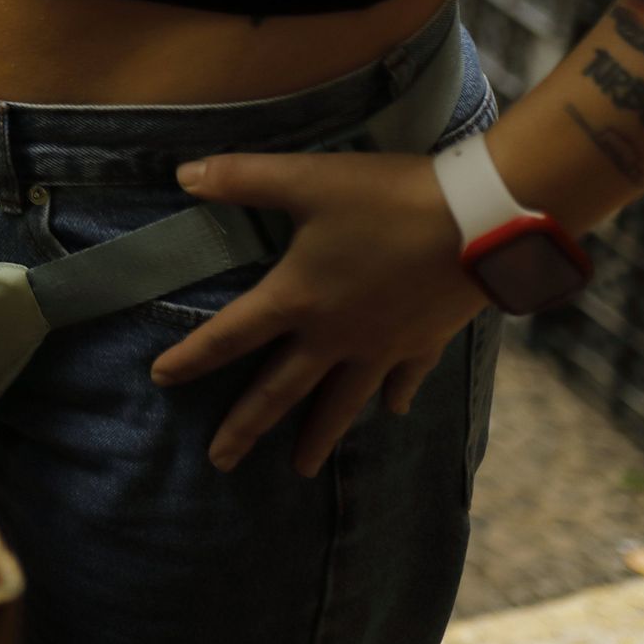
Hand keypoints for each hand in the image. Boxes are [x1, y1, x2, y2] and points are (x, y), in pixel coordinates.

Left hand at [148, 152, 488, 477]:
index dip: (192, 357)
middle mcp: (335, 336)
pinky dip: (391, 397)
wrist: (481, 221)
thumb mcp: (305, 178)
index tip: (161, 379)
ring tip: (299, 468)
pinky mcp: (424, 342)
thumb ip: (240, 178)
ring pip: (341, 402)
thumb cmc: (386, 199)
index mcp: (297, 299)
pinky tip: (390, 411)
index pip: (230, 335)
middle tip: (220, 462)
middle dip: (246, 426)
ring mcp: (382, 347)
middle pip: (280, 390)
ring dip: (317, 435)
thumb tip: (181, 174)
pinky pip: (402, 379)